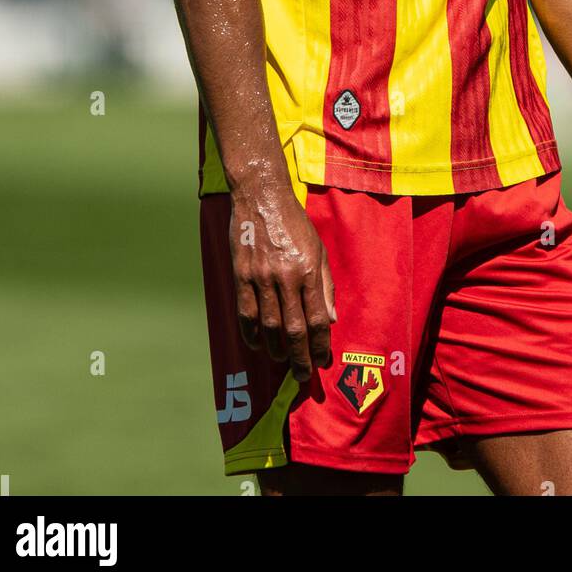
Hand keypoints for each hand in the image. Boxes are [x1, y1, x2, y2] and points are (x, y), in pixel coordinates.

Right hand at [229, 185, 336, 381]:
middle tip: (301, 375)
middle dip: (299, 357)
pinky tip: (257, 344)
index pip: (316, 318)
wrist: (261, 196)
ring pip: (268, 326)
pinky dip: (251, 333)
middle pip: (294, 329)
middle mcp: (286, 276)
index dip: (319, 345)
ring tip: (282, 360)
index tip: (321, 360)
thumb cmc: (294, 223)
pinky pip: (245, 313)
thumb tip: (330, 319)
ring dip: (276, 349)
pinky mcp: (241, 275)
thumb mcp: (318, 248)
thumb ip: (325, 285)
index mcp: (309, 269)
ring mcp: (261, 276)